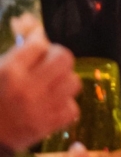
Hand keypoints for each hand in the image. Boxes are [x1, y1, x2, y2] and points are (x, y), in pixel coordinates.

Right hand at [0, 30, 80, 151]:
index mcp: (10, 71)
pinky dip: (65, 105)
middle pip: (64, 58)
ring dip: (64, 81)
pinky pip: (73, 107)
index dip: (39, 42)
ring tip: (51, 85)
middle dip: (57, 57)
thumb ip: (18, 52)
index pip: (39, 43)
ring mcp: (42, 108)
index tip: (37, 47)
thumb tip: (37, 30)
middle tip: (49, 63)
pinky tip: (52, 104)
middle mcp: (29, 87)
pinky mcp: (50, 125)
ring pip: (73, 81)